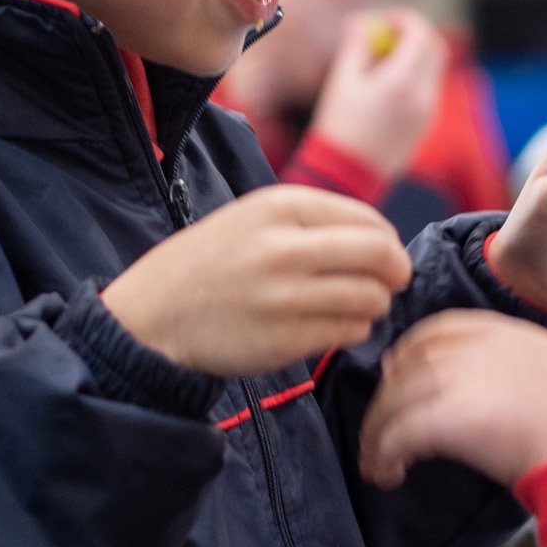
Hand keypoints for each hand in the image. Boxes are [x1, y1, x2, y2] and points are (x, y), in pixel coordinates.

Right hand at [100, 185, 410, 377]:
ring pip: (370, 297)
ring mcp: (285, 295)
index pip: (369, 221)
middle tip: (392, 283)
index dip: (388, 242)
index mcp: (280, 207)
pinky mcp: (284, 339)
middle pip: (380, 255)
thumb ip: (313, 222)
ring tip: (355, 307)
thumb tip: (384, 242)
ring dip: (374, 305)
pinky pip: (348, 331)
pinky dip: (353, 331)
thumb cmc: (210, 266)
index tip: (385, 257)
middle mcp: (285, 247)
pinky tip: (332, 327)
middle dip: (396, 272)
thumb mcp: (253, 220)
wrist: (150, 317)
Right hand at [308, 10, 448, 179]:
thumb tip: (359, 22)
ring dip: (414, 57)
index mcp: (402, 81)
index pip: (420, 35)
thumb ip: (356, 46)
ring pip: (433, 70)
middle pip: (436, 49)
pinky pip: (428, 91)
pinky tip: (385, 87)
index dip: (404, 20)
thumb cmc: (339, 126)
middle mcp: (423, 95)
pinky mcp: (425, 126)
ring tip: (380, 63)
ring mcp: (428, 112)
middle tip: (389, 35)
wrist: (347, 174)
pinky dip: (414, 78)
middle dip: (415, 35)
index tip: (385, 20)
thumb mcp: (343, 80)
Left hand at [359, 311, 546, 489]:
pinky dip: (381, 454)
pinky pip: (396, 434)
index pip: (438, 330)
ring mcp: (463, 379)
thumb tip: (496, 397)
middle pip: (409, 363)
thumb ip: (520, 371)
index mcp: (507, 332)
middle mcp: (479, 347)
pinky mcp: (449, 418)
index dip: (409, 353)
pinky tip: (385, 473)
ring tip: (377, 462)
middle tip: (381, 427)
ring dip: (377, 432)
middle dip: (388, 395)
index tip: (397, 375)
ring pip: (394, 400)